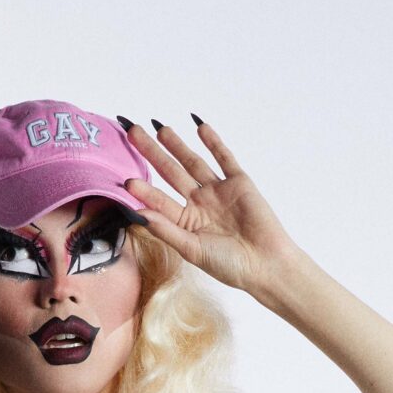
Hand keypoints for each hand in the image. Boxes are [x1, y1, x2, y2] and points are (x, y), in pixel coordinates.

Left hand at [120, 117, 301, 300]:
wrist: (266, 263)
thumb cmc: (229, 265)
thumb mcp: (192, 249)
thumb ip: (166, 230)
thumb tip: (138, 215)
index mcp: (186, 222)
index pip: (159, 200)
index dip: (144, 190)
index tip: (126, 180)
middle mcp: (199, 203)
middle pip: (171, 172)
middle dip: (152, 153)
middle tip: (132, 132)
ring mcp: (218, 191)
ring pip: (193, 162)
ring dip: (177, 144)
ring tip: (160, 128)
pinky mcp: (239, 182)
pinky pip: (223, 158)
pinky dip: (213, 142)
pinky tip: (199, 127)